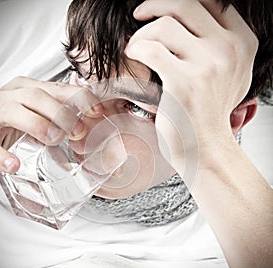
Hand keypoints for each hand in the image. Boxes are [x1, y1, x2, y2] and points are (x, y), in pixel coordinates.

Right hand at [0, 76, 102, 172]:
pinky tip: (15, 164)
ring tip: (54, 140)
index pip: (57, 87)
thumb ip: (59, 112)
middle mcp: (12, 98)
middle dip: (62, 113)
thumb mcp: (37, 109)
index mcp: (28, 89)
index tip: (96, 111)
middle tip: (78, 131)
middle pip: (38, 96)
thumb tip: (91, 121)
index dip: (79, 98)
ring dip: (40, 127)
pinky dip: (2, 156)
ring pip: (16, 114)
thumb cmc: (11, 118)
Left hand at [125, 0, 257, 175]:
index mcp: (241, 44)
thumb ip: (219, 47)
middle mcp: (228, 51)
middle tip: (140, 14)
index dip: (180, 1)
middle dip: (155, 4)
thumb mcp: (228, 76)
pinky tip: (132, 55)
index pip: (211, 2)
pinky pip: (151, 49)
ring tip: (135, 47)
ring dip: (142, 32)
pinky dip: (136, 48)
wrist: (205, 147)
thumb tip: (193, 24)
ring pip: (164, 25)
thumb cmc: (208, 114)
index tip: (162, 8)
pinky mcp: (183, 83)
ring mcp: (207, 66)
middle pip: (185, 5)